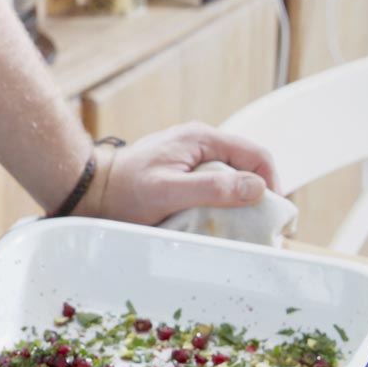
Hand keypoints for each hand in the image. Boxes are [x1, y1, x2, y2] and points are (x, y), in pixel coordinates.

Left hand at [81, 123, 279, 226]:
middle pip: (247, 165)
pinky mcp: (183, 169)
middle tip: (261, 226)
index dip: (272, 184)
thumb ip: (213, 189)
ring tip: (241, 227)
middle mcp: (200, 142)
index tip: (274, 216)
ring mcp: (192, 155)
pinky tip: (217, 220)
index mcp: (202, 139)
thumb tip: (257, 188)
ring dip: (240, 200)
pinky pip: (214, 183)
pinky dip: (222, 201)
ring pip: (232, 175)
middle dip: (258, 194)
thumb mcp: (169, 192)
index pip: (256, 155)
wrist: (92, 189)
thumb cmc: (125, 190)